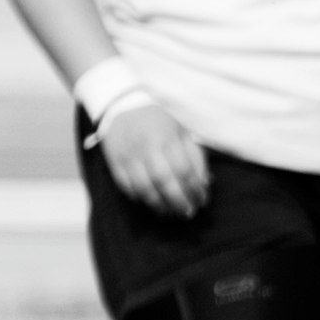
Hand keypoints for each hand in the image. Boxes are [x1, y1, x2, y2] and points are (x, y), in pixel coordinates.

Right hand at [95, 99, 209, 217]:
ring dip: (159, 205)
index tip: (202, 200)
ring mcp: (128, 156)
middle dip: (178, 201)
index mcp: (167, 139)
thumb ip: (196, 156)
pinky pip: (126, 187)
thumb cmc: (159, 122)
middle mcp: (147, 148)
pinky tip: (152, 202)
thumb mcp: (182, 132)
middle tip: (188, 212)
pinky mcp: (114, 163)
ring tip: (171, 212)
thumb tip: (205, 183)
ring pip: (144, 188)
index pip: (184, 170)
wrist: (123, 107)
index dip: (195, 189)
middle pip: (164, 181)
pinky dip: (140, 198)